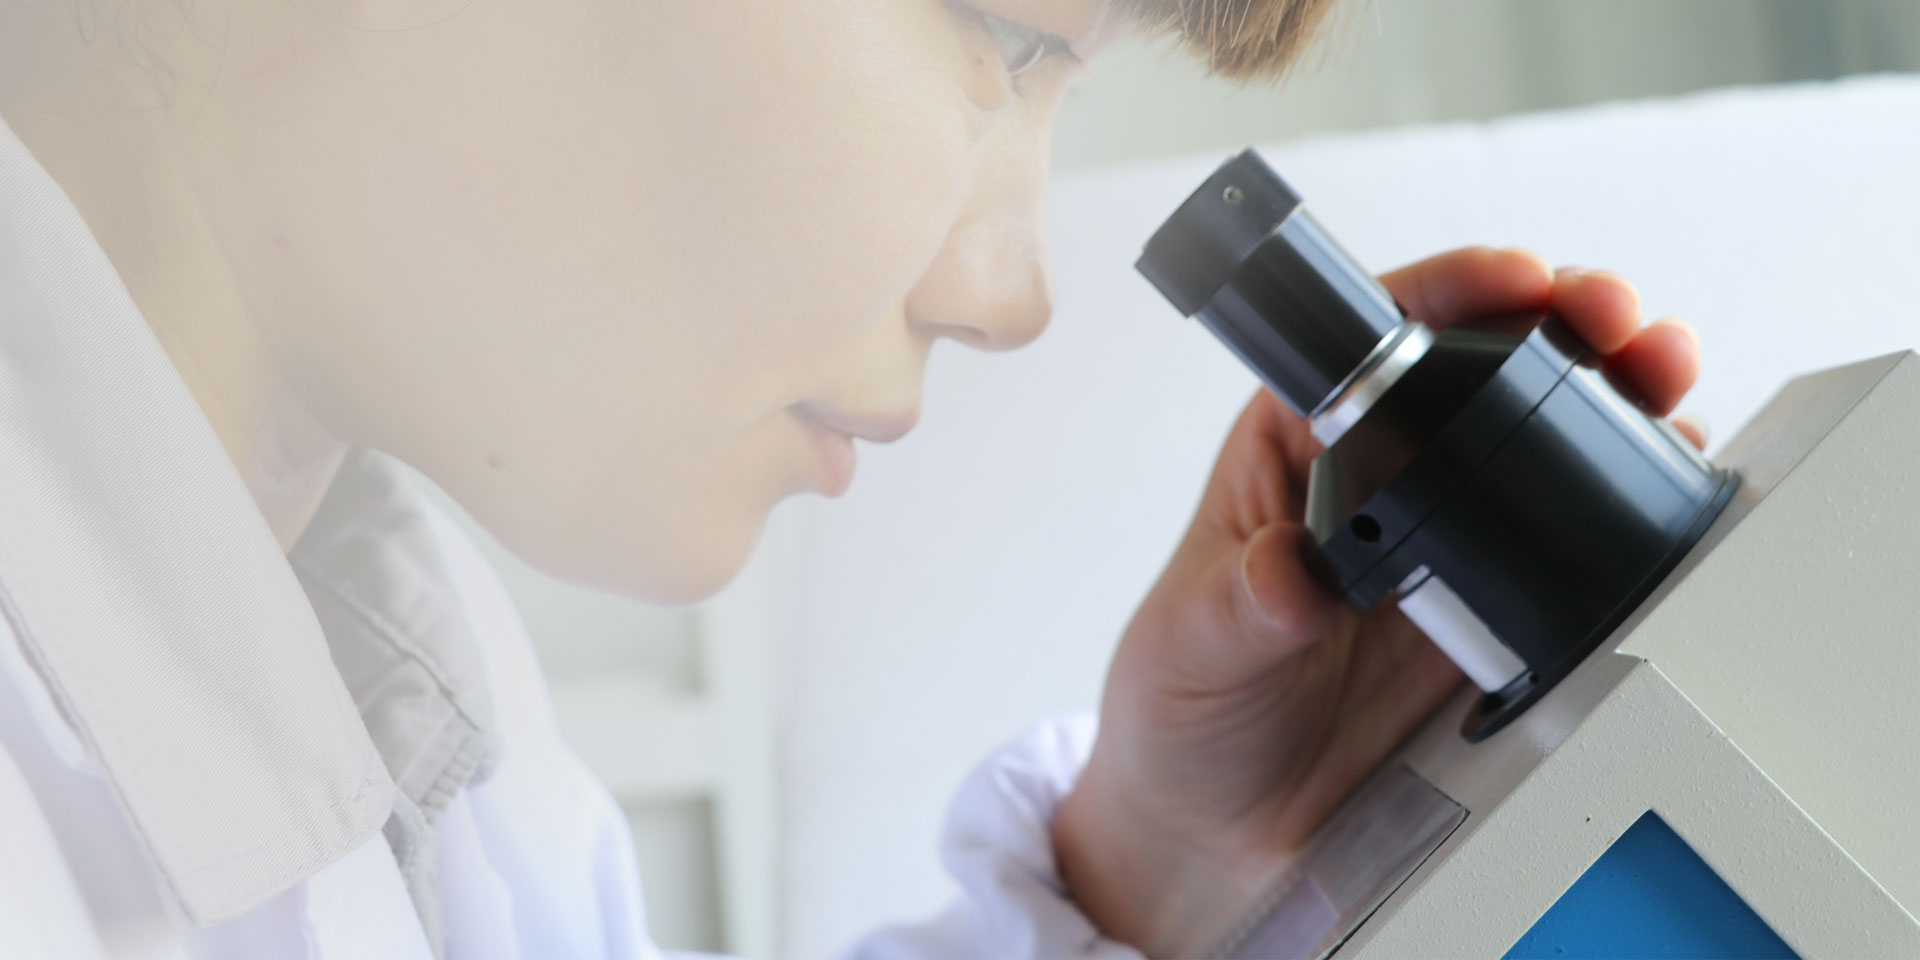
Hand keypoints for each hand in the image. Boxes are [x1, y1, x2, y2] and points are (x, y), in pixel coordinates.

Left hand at [1052, 248, 1704, 955]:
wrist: (1228, 827)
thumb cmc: (1184, 710)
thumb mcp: (1193, 649)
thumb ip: (1241, 607)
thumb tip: (1291, 574)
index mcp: (1298, 444)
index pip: (1378, 333)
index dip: (1455, 289)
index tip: (1518, 278)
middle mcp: (1384, 474)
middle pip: (1489, 365)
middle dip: (1566, 323)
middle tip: (1620, 322)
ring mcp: (1452, 538)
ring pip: (1551, 437)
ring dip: (1622, 395)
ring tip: (1667, 382)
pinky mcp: (1502, 609)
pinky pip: (1581, 539)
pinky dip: (1637, 502)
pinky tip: (1674, 489)